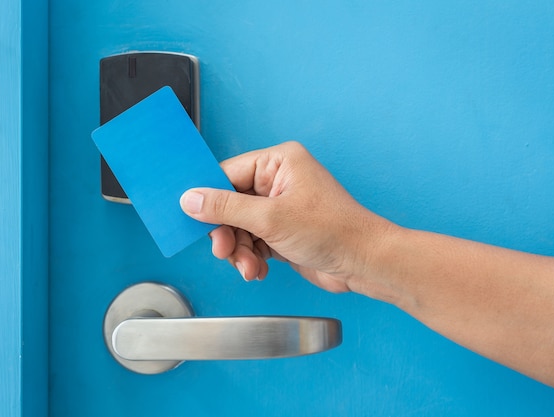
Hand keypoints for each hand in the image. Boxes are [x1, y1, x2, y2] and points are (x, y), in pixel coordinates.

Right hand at [180, 141, 391, 292]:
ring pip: (240, 226)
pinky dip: (251, 257)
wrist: (363, 263)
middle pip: (231, 203)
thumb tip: (191, 199)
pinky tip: (258, 269)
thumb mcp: (270, 218)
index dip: (208, 197)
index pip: (228, 174)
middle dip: (227, 231)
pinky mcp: (283, 231)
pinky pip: (253, 241)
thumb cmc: (332, 230)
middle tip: (223, 250)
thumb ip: (226, 208)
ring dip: (239, 250)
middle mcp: (279, 181)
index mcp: (279, 162)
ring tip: (247, 266)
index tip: (191, 216)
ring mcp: (281, 207)